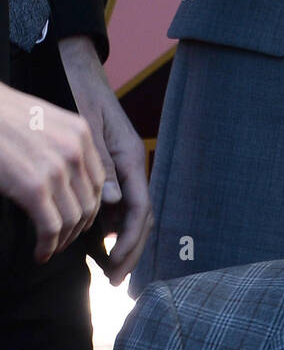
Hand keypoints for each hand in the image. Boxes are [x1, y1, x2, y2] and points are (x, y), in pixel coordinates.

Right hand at [0, 78, 104, 262]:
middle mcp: (74, 149)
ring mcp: (56, 169)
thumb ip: (64, 147)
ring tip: (50, 248)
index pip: (98, 182)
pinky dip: (48, 246)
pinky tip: (40, 253)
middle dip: (77, 229)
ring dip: (63, 241)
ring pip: (73, 220)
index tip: (77, 221)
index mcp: (80, 132)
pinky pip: (51, 228)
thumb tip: (73, 183)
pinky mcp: (34, 187)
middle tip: (63, 240)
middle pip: (89, 204)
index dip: (90, 208)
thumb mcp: (42, 121)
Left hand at [58, 35, 151, 284]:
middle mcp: (132, 168)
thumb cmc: (80, 90)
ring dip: (122, 246)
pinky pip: (118, 207)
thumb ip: (101, 164)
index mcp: (131, 158)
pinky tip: (98, 246)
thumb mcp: (86, 125)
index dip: (129, 240)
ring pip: (131, 217)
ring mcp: (124, 170)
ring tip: (109, 272)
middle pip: (141, 221)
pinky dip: (111, 230)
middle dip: (131, 253)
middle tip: (116, 282)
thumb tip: (113, 202)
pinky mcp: (112, 170)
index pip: (140, 210)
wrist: (76, 67)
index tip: (114, 262)